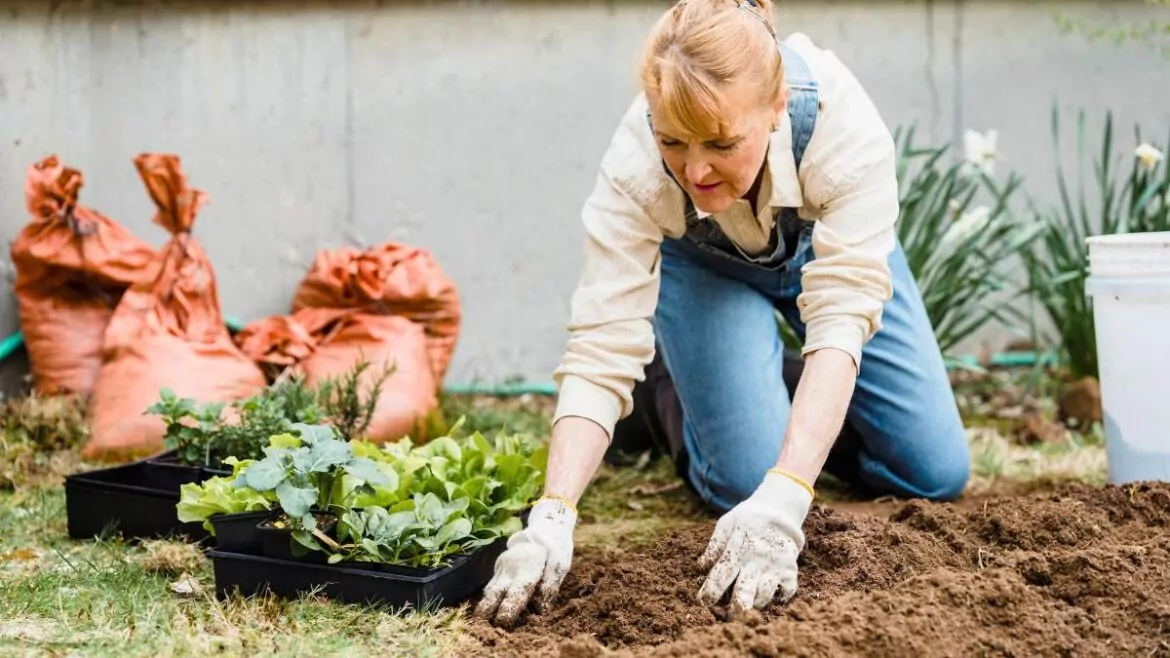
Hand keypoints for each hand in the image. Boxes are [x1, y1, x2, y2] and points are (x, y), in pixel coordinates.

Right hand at [475, 496, 576, 626]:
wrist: (543, 526)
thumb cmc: (555, 548)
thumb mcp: (560, 564)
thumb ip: (550, 585)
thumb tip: (541, 609)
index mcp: (527, 568)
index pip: (516, 593)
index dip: (509, 609)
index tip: (503, 623)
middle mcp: (510, 568)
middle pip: (495, 592)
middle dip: (488, 610)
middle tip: (482, 627)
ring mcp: (502, 566)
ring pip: (490, 589)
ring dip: (485, 606)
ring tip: (479, 623)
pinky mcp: (499, 566)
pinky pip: (491, 584)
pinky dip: (488, 598)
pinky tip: (486, 610)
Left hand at [697, 470, 813, 613]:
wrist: (779, 508)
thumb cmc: (748, 518)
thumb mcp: (726, 524)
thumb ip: (714, 546)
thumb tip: (700, 567)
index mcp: (737, 550)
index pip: (720, 576)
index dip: (710, 592)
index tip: (703, 602)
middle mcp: (755, 561)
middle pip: (744, 593)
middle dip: (735, 610)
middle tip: (729, 617)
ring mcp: (774, 566)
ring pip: (764, 597)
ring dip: (754, 604)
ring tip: (748, 605)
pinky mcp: (790, 570)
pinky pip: (786, 592)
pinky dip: (778, 598)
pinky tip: (771, 595)